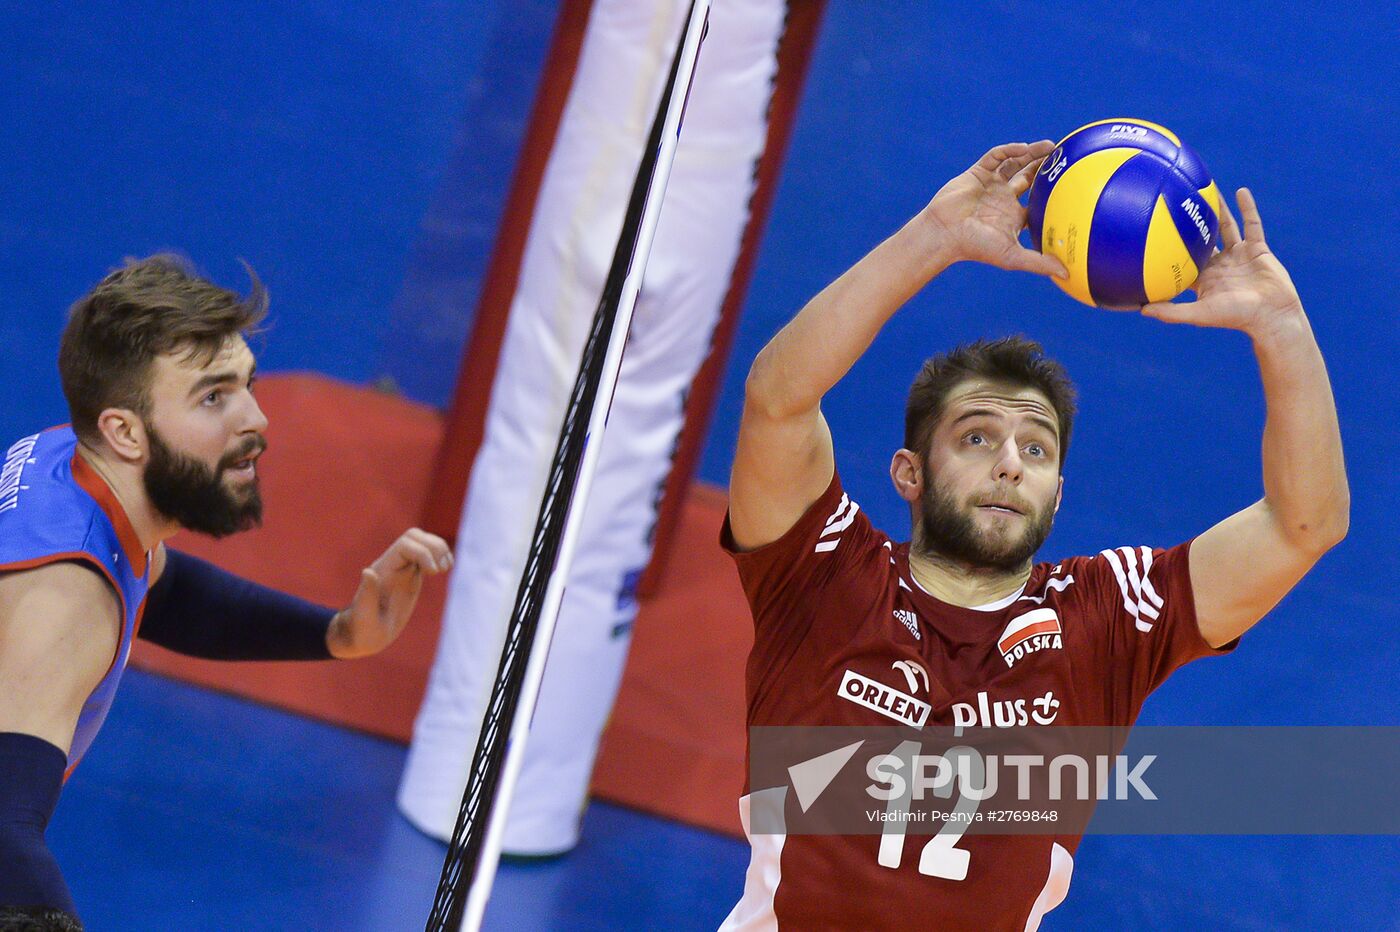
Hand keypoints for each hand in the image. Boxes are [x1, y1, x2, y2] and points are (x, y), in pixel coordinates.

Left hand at [328, 528, 452, 658]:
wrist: (365, 634)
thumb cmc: (362, 628)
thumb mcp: (363, 615)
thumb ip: (365, 594)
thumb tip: (368, 571)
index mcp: (383, 569)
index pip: (406, 544)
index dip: (423, 552)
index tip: (433, 572)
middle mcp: (394, 564)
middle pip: (414, 536)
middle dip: (433, 546)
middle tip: (441, 569)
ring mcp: (404, 569)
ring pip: (423, 542)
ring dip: (439, 549)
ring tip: (446, 568)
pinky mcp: (412, 576)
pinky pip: (427, 555)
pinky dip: (440, 556)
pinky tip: (445, 569)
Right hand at [923, 140, 1066, 276]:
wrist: (945, 234)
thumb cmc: (976, 247)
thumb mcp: (1012, 256)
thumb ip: (1039, 263)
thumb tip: (1067, 275)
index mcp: (1012, 215)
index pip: (1037, 200)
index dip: (1053, 191)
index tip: (1071, 183)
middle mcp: (1003, 198)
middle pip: (1028, 177)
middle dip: (1044, 166)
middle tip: (1064, 156)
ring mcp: (990, 184)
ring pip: (1015, 163)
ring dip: (1031, 153)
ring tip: (1050, 146)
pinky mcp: (977, 173)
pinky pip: (996, 156)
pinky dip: (1009, 150)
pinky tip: (1023, 148)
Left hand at [1142, 188, 1301, 333]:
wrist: (1271, 315)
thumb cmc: (1235, 317)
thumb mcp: (1199, 314)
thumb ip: (1171, 312)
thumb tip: (1140, 310)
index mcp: (1204, 278)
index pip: (1182, 260)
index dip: (1169, 248)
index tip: (1154, 232)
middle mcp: (1220, 264)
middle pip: (1202, 239)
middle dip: (1192, 223)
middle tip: (1177, 202)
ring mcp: (1239, 255)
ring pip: (1226, 227)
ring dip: (1218, 209)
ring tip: (1206, 189)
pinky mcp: (1258, 248)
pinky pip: (1252, 223)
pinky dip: (1248, 207)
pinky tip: (1240, 191)